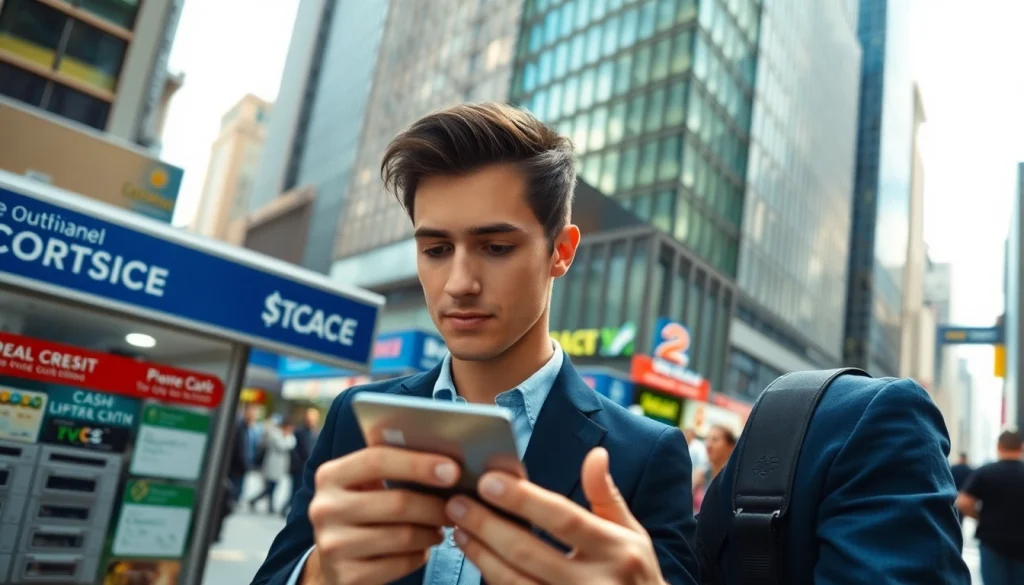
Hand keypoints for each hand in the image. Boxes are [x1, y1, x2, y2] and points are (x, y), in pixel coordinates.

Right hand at [306, 446, 460, 584]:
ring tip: (440, 528)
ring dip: (432, 532)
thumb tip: (445, 463)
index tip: (453, 470)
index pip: (377, 460)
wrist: (332, 561)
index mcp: (330, 476)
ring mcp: (332, 545)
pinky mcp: (346, 576)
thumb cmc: (360, 512)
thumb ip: (391, 467)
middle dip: (435, 505)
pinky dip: (420, 555)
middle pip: (397, 503)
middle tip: (456, 507)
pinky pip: (401, 564)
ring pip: (403, 536)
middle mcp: (324, 509)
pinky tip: (422, 549)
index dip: (418, 464)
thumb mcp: (363, 485)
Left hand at [447, 447, 666, 584]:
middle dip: (488, 525)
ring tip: (459, 529)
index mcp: (616, 550)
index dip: (524, 500)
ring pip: (514, 581)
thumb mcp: (632, 533)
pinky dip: (493, 578)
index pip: (563, 519)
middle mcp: (595, 583)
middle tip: (457, 503)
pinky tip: (477, 558)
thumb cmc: (634, 572)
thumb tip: (595, 454)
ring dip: (481, 554)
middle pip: (529, 551)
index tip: (489, 480)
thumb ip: (606, 495)